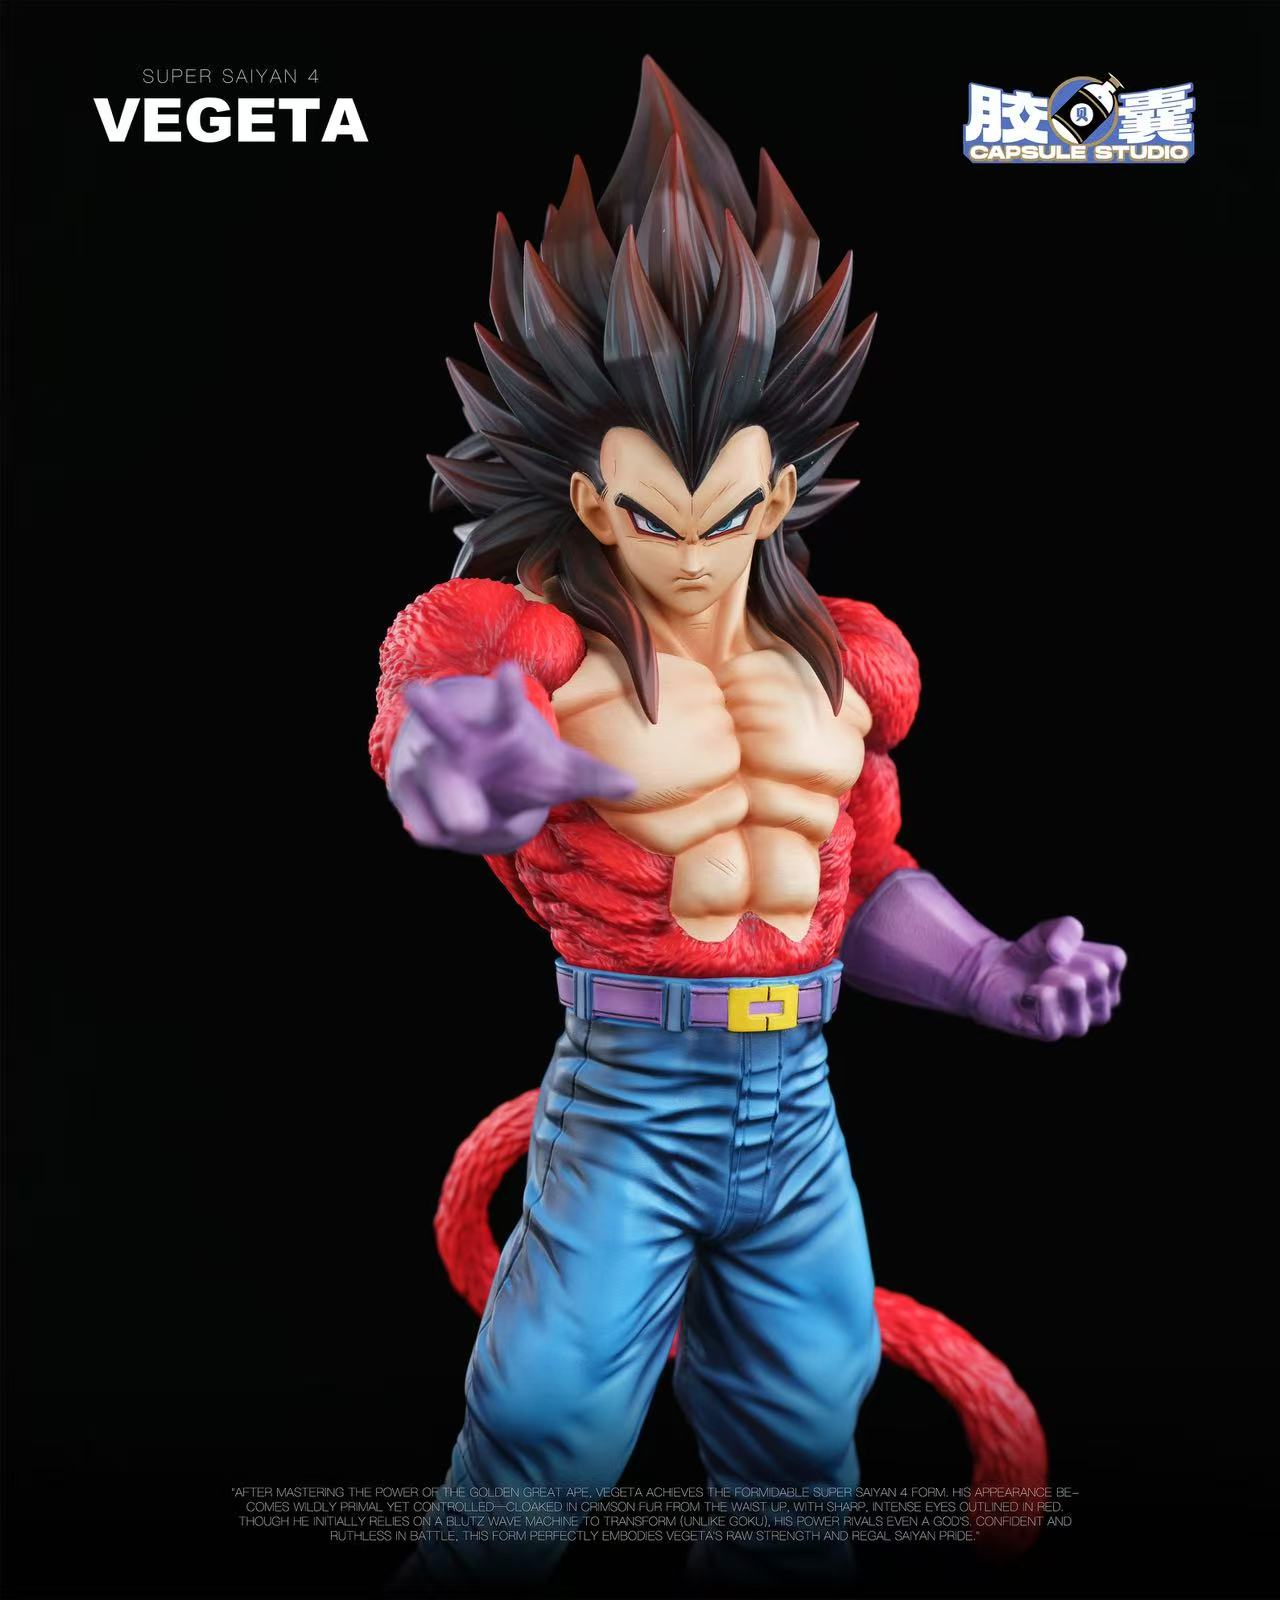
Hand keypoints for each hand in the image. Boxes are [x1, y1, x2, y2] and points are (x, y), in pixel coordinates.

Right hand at [387, 660, 634, 854]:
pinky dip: (431, 826)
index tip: (509, 671)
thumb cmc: (526, 772)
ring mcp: (427, 762)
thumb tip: (632, 785)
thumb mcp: (561, 775)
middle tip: (416, 690)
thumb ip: (593, 777)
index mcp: (501, 728)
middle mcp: (458, 737)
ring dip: (447, 802)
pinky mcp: (406, 789)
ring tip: (470, 821)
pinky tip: (435, 830)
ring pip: (430, 779)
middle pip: (444, 722)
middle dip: (431, 709)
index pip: (508, 705)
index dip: (510, 690)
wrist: (479, 782)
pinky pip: (417, 814)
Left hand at [965, 916, 1126, 1040]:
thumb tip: (1060, 955)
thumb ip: (1067, 929)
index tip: (1064, 953)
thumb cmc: (1032, 954)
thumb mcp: (1052, 930)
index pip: (1114, 959)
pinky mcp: (1051, 1032)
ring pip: (1076, 986)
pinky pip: (1050, 1003)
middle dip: (1066, 961)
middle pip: (1097, 971)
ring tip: (1039, 980)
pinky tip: (1029, 993)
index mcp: (1109, 983)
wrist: (994, 972)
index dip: (1083, 947)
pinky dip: (1036, 991)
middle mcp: (1101, 1007)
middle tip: (1048, 968)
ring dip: (1050, 974)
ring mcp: (1078, 1023)